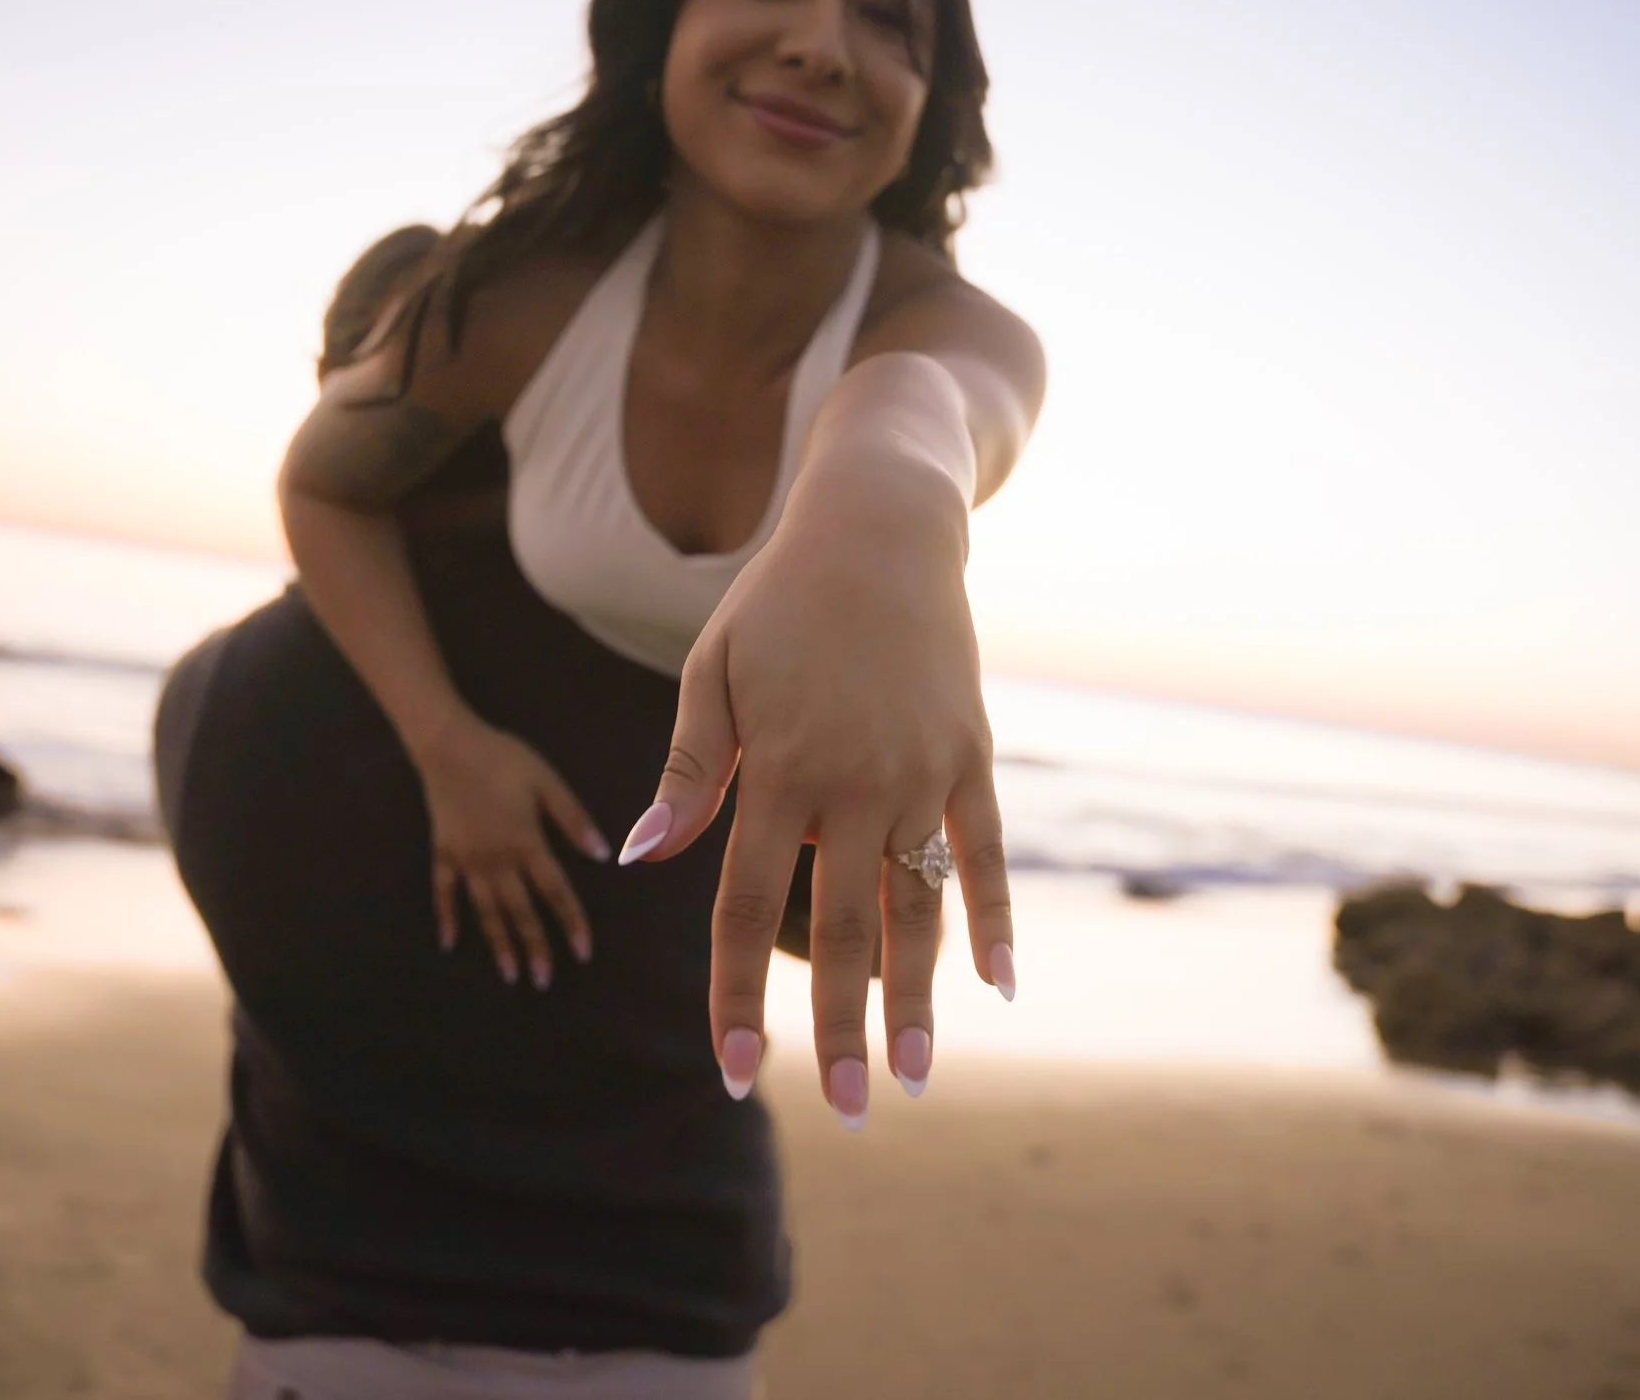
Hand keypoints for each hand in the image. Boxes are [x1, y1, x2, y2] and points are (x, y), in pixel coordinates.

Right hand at [416, 714, 607, 987]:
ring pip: (486, 911)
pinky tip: (449, 943)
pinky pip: (444, 893)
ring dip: (498, 944)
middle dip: (534, 948)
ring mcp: (466, 861)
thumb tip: (603, 853)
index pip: (555, 892)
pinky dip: (447, 918)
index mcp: (527, 843)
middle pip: (520, 912)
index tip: (583, 952)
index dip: (571, 922)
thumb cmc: (503, 759)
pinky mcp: (443, 853)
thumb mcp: (546, 781)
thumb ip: (572, 818)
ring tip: (510, 975)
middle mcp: (497, 861)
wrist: (448, 745)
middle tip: (543, 981)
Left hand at [619, 457, 1013, 1124]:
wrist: (881, 526)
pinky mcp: (973, 755)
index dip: (739, 997)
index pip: (747, 908)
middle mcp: (853, 782)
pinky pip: (988, 854)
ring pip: (919, 909)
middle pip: (842, 931)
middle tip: (843, 1112)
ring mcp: (922, 772)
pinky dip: (995, 920)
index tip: (734, 1074)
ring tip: (912, 1077)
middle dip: (839, 1030)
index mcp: (777, 769)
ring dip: (916, 999)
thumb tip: (642, 861)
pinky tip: (996, 986)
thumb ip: (686, 772)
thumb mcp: (711, 673)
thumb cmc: (778, 603)